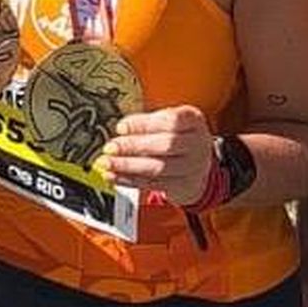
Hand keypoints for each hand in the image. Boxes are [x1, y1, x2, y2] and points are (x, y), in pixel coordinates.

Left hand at [93, 105, 213, 203]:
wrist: (199, 165)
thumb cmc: (181, 137)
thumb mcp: (172, 121)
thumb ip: (149, 122)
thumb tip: (122, 130)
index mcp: (194, 120)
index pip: (170, 121)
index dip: (144, 124)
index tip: (121, 127)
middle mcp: (197, 144)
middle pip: (165, 145)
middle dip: (133, 146)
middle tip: (111, 147)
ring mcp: (192, 167)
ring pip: (158, 168)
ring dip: (128, 166)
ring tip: (108, 163)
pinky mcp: (182, 186)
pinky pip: (153, 184)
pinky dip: (130, 180)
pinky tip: (115, 176)